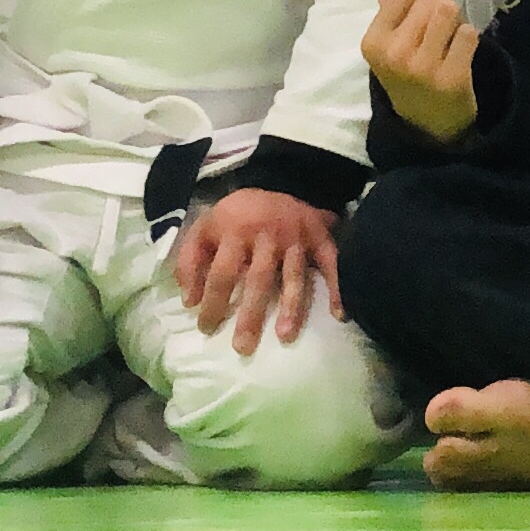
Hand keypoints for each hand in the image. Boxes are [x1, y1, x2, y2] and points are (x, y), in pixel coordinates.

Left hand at [172, 186, 337, 353]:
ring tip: (285, 336)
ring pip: (294, 277)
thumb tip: (189, 301)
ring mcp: (297, 238)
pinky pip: (331, 264)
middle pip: (259, 280)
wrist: (276, 182)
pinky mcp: (320, 238)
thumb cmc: (236, 215)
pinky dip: (337, 287)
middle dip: (251, 315)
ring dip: (291, 307)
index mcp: (235, 231)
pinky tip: (339, 314)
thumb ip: (190, 260)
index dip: (213, 302)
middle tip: (243, 348)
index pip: (222, 273)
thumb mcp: (204, 227)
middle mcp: (267, 235)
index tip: (206, 329)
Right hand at [360, 0, 485, 142]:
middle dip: (438, 11)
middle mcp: (395, 55)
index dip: (417, 0)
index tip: (415, 22)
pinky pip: (469, 33)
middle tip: (433, 37)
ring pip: (450, 11)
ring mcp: (423, 68)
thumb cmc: (407, 68)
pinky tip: (458, 56)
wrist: (429, 122)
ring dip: (454, 22)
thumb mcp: (389, 36)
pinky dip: (468, 39)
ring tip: (446, 42)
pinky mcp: (452, 78)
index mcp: (373, 42)